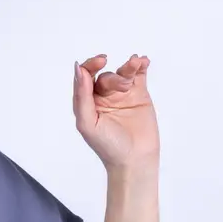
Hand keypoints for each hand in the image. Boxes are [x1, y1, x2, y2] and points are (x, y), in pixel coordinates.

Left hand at [73, 52, 157, 171]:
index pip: (85, 77)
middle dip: (114, 77)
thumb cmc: (108, 147)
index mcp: (87, 103)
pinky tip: (143, 61)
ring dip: (129, 66)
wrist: (134, 160)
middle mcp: (103, 97)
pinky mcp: (139, 95)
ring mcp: (122, 95)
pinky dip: (140, 65)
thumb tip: (79, 69)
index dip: (91, 65)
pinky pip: (138, 74)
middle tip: (123, 87)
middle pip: (105, 75)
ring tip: (136, 64)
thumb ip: (81, 96)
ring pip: (123, 72)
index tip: (101, 61)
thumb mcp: (88, 123)